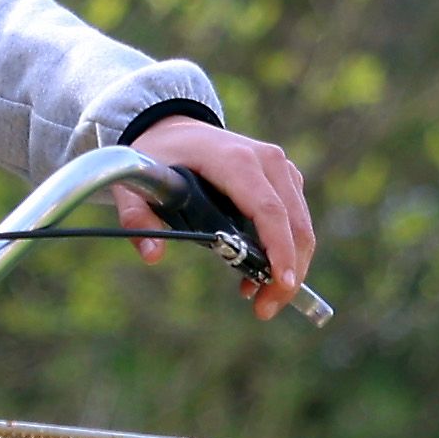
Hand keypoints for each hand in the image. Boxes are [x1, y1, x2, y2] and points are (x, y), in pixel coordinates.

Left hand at [117, 121, 318, 310]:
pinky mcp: (285, 177)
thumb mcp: (137, 182)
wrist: (173, 127)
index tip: (281, 284)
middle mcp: (266, 160)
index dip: (279, 249)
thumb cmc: (157, 156)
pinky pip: (295, 220)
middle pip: (294, 223)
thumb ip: (137, 216)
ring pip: (301, 225)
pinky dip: (285, 252)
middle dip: (288, 272)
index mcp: (235, 159)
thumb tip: (152, 254)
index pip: (268, 210)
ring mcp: (280, 168)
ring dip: (288, 267)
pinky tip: (255, 275)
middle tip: (265, 310)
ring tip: (258, 299)